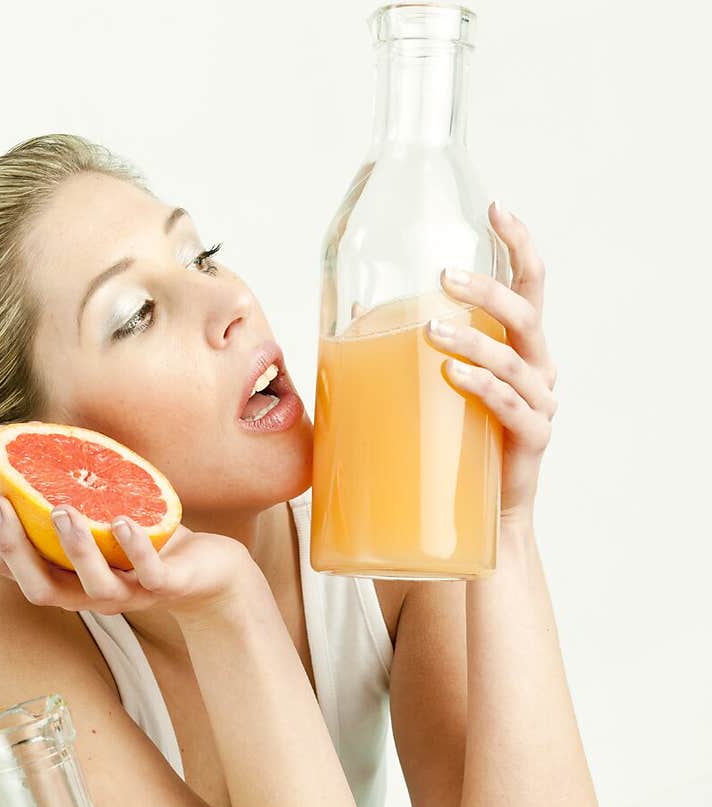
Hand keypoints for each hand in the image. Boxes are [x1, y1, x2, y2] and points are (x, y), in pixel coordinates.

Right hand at [0, 435, 258, 620]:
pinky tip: (121, 519)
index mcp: (65, 578)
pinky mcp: (167, 586)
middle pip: (38, 587)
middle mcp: (88, 595)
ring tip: (60, 509)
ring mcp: (128, 594)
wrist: (210, 569)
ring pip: (92, 585)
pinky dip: (133, 547)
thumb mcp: (100, 510)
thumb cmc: (145, 535)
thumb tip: (22, 437)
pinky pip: (148, 573)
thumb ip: (66, 487)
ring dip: (74, 548)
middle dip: (14, 547)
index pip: (10, 565)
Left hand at [425, 201, 557, 517]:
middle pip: (526, 314)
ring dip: (473, 340)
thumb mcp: (433, 394)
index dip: (519, 244)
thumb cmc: (455, 451)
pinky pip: (512, 408)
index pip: (530, 284)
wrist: (483, 524)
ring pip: (514, 360)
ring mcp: (539, 405)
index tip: (496, 207)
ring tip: (431, 331)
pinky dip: (483, 388)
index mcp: (519, 348)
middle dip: (487, 290)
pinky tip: (454, 377)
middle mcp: (538, 369)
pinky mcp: (532, 441)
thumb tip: (341, 324)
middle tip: (444, 277)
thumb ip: (403, 358)